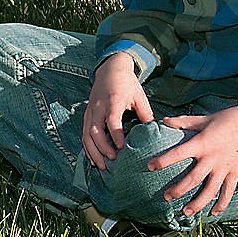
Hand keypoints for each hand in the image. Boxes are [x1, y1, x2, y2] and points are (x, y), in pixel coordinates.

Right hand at [83, 52, 154, 168]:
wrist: (110, 70)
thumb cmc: (127, 83)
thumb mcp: (139, 96)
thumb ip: (146, 114)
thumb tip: (153, 133)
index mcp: (113, 101)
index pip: (111, 121)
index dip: (115, 136)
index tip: (122, 149)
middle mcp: (98, 107)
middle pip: (95, 131)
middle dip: (102, 148)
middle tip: (113, 161)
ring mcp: (90, 111)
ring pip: (86, 135)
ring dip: (92, 152)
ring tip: (101, 166)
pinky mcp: (86, 115)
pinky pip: (84, 134)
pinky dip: (87, 148)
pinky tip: (93, 159)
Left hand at [147, 98, 237, 216]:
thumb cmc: (227, 118)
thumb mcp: (204, 118)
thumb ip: (183, 122)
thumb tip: (162, 121)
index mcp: (203, 143)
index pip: (178, 154)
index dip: (163, 161)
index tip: (149, 166)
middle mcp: (213, 158)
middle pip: (193, 179)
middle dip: (178, 190)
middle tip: (165, 197)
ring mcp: (225, 167)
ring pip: (210, 190)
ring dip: (198, 203)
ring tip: (185, 212)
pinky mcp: (235, 172)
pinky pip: (228, 192)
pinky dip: (221, 204)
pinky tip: (212, 213)